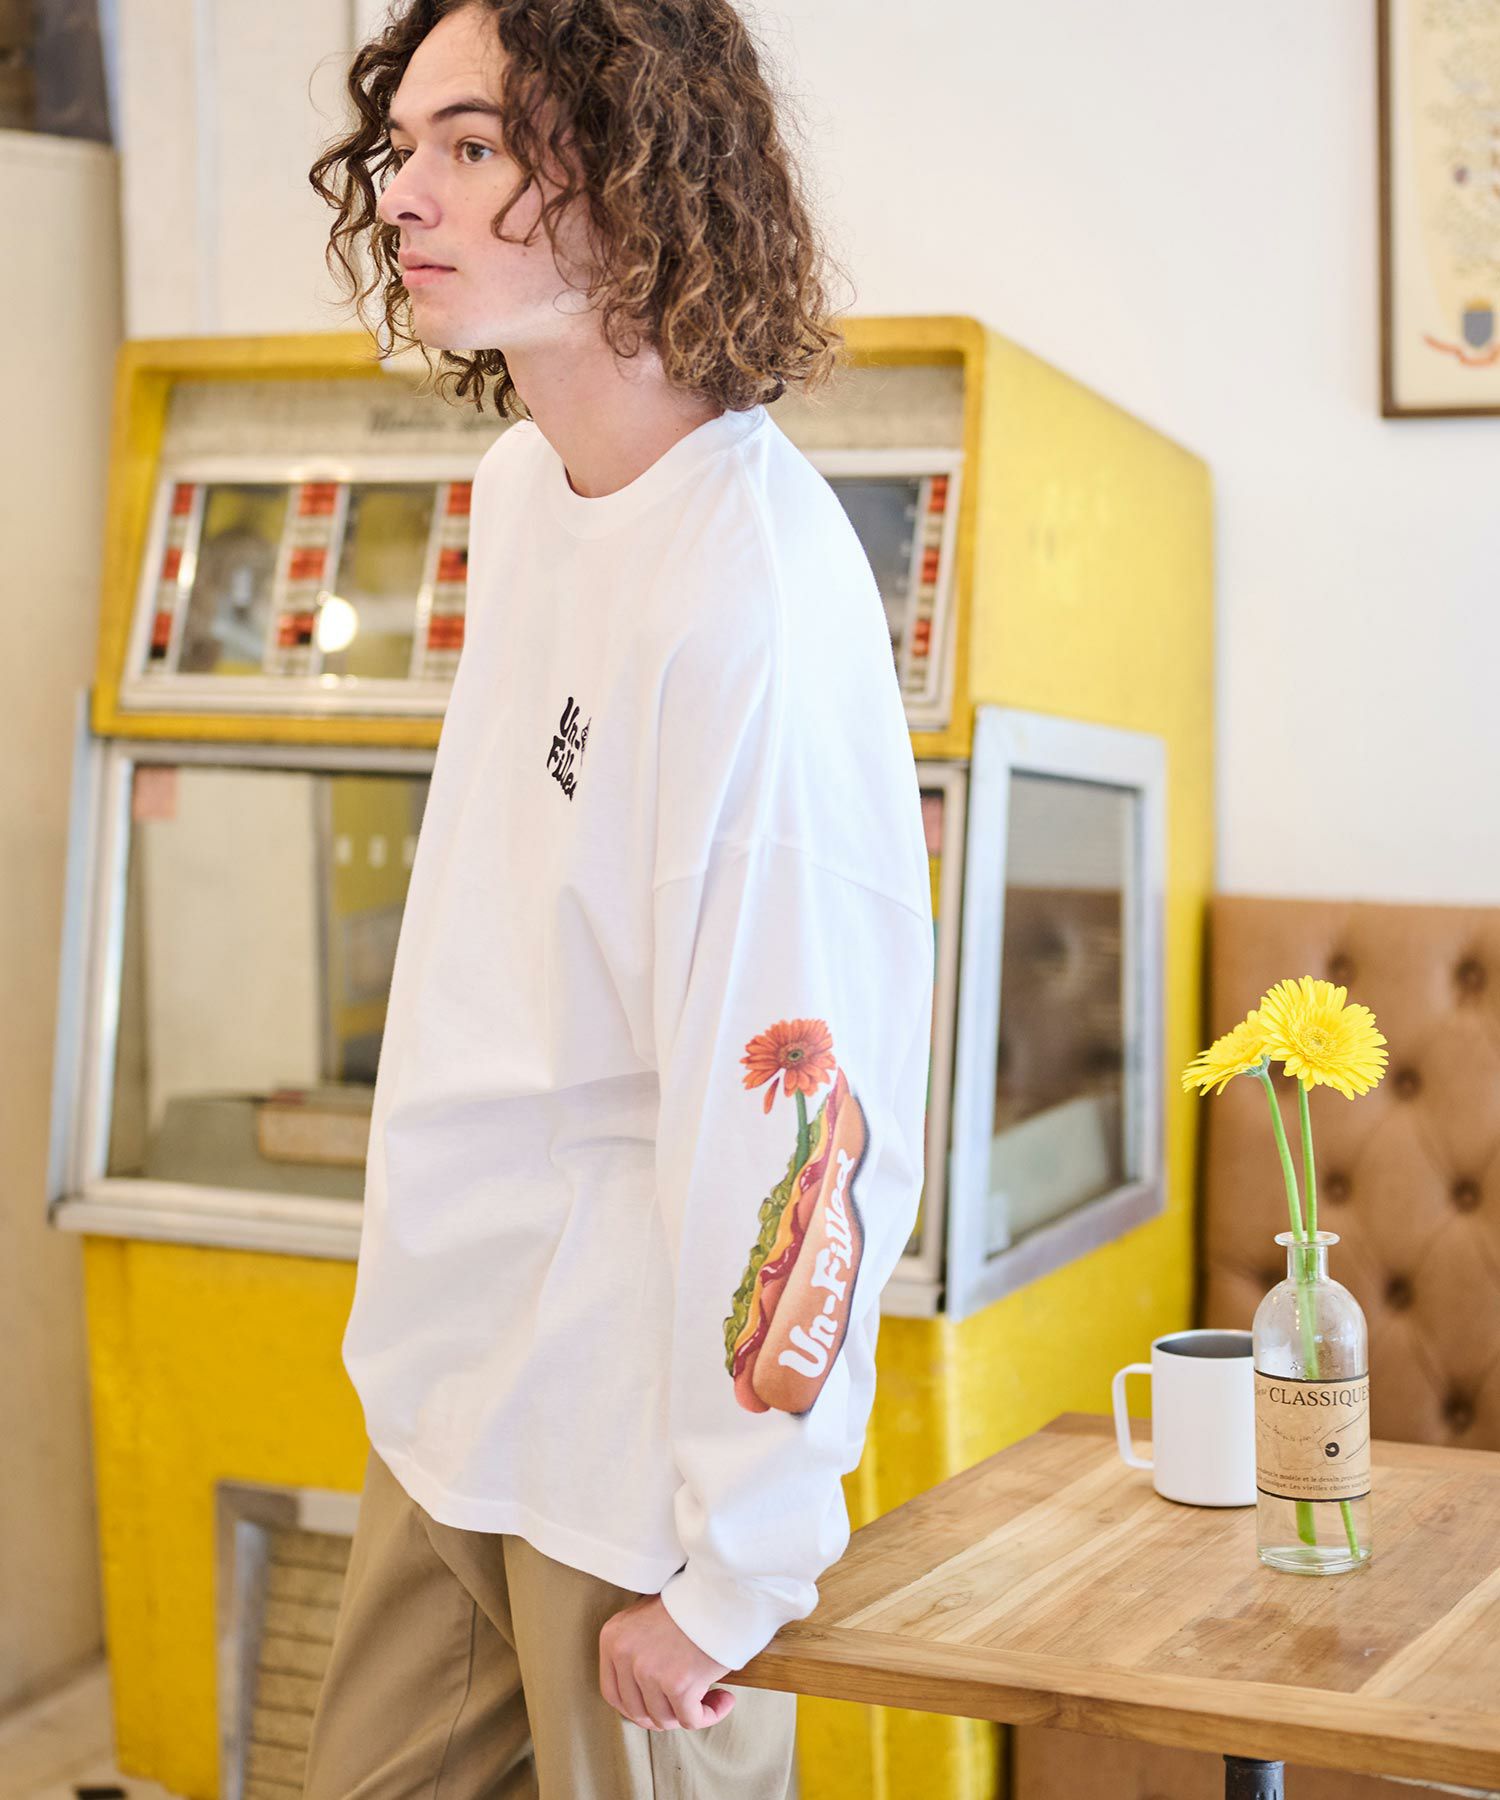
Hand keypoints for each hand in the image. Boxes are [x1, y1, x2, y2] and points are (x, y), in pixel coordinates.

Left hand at [599, 1594, 737, 1729]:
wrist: (719, 1589)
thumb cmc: (689, 1601)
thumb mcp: (646, 1617)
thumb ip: (636, 1650)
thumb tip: (643, 1693)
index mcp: (613, 1638)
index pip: (612, 1693)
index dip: (635, 1708)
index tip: (655, 1707)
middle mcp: (625, 1655)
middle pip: (637, 1711)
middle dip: (663, 1714)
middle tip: (684, 1705)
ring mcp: (650, 1671)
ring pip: (664, 1718)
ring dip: (687, 1714)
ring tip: (709, 1697)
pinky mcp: (678, 1684)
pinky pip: (690, 1720)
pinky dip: (710, 1715)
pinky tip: (724, 1700)